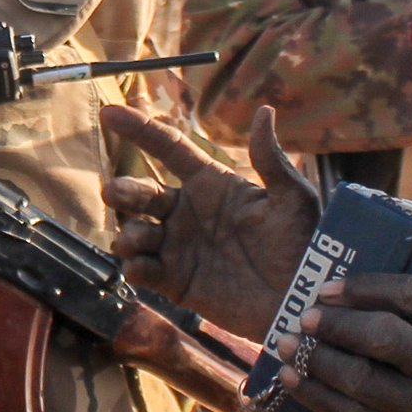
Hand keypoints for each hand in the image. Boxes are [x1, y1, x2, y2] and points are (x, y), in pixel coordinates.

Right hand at [101, 103, 319, 341]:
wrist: (303, 301)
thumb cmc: (303, 244)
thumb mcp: (292, 199)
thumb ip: (271, 159)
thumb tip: (264, 110)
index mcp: (211, 184)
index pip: (168, 148)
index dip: (139, 129)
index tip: (108, 113)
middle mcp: (188, 212)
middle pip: (142, 192)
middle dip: (123, 190)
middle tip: (114, 193)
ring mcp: (180, 247)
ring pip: (136, 232)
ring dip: (129, 233)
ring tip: (137, 240)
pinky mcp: (177, 282)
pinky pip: (144, 270)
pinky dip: (135, 266)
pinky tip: (139, 267)